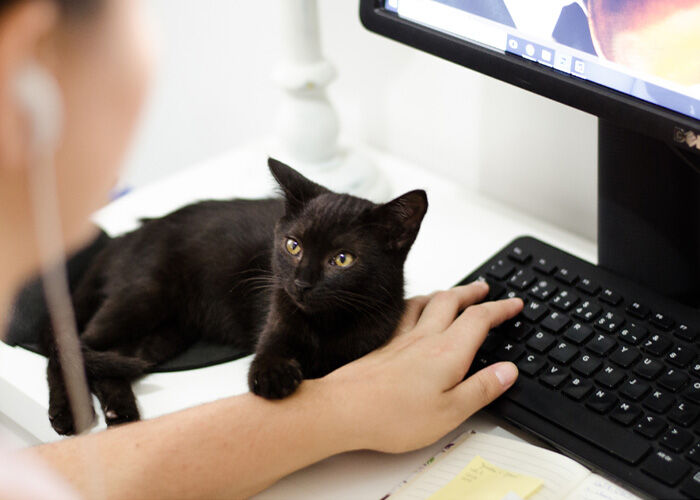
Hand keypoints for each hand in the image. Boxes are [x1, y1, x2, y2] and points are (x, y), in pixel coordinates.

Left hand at [317, 282, 522, 452]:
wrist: (343, 409)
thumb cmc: (392, 415)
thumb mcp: (450, 412)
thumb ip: (481, 389)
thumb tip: (507, 371)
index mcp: (447, 353)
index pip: (480, 319)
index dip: (500, 309)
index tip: (514, 304)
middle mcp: (424, 338)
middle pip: (452, 301)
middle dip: (473, 292)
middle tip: (485, 288)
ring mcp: (401, 339)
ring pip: (427, 302)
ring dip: (445, 293)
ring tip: (454, 293)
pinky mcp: (383, 345)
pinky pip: (404, 312)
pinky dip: (416, 304)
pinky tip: (412, 310)